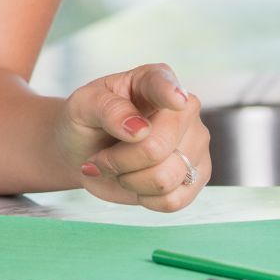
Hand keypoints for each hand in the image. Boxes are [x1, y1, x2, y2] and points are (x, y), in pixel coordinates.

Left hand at [57, 63, 209, 211]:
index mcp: (155, 79)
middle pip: (158, 147)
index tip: (175, 101)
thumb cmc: (87, 121)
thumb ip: (107, 109)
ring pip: (166, 177)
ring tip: (119, 168)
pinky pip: (174, 200)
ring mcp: (196, 142)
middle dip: (119, 161)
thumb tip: (139, 129)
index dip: (170, 93)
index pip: (164, 85)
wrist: (87, 152)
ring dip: (130, 181)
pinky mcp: (197, 176)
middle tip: (101, 158)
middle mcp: (185, 108)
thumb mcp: (82, 106)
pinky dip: (146, 199)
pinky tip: (136, 183)